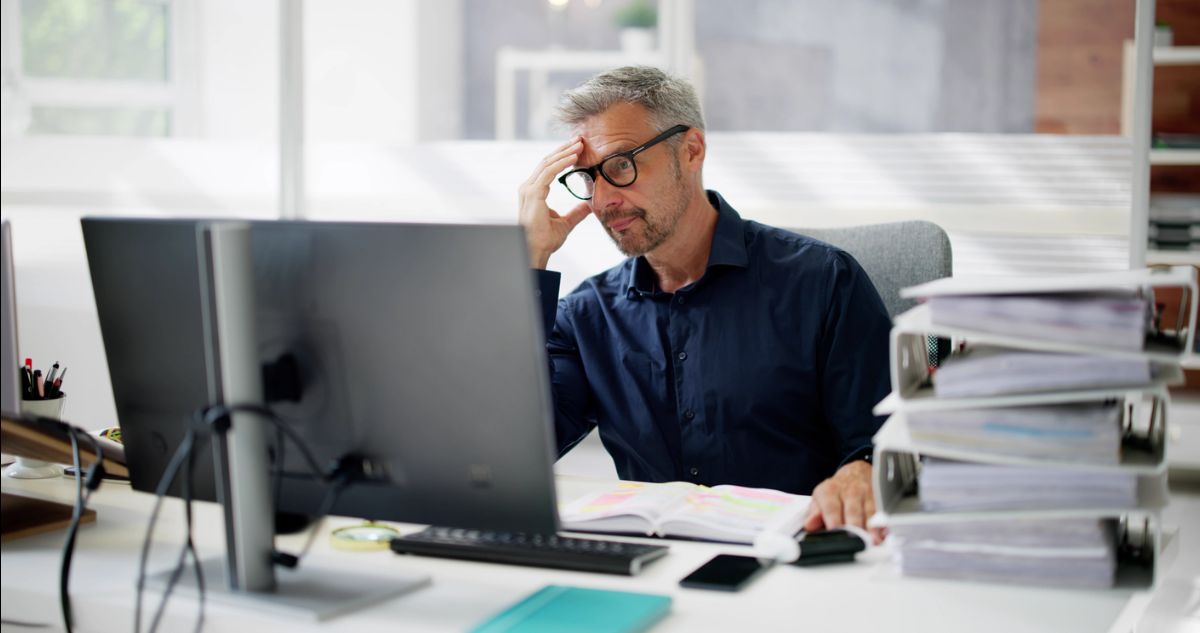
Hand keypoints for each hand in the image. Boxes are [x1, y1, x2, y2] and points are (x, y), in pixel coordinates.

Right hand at [518, 137, 592, 267]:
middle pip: (547, 161)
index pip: (548, 168)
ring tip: (580, 145)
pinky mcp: (533, 194)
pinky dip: (561, 163)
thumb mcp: (566, 223)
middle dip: (563, 149)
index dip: (562, 157)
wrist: (536, 251)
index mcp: (534, 192)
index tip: (576, 149)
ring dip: (565, 153)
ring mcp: (529, 190)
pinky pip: (549, 173)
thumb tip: (588, 206)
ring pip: (548, 164)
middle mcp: (529, 187)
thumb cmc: (545, 239)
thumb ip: (576, 213)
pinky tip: (574, 157)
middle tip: (579, 140)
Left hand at [803, 460, 884, 544]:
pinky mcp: (878, 497)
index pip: (831, 508)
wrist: (855, 472)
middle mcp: (849, 491)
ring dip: (871, 528)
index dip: (834, 521)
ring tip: (872, 540)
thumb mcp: (820, 498)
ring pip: (869, 512)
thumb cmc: (835, 491)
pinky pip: (882, 512)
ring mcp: (865, 494)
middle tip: (855, 541)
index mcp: (830, 491)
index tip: (836, 532)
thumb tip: (809, 525)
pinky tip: (883, 534)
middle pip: (852, 511)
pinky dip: (883, 524)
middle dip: (854, 527)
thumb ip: (814, 513)